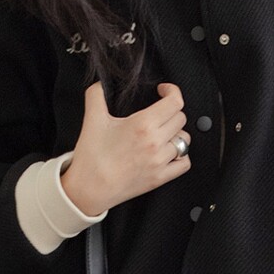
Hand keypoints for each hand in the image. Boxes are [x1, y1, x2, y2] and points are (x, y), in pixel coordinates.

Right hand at [59, 81, 191, 214]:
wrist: (89, 188)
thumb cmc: (92, 156)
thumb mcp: (92, 119)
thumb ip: (96, 95)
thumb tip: (100, 84)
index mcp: (142, 124)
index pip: (174, 102)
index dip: (172, 91)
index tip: (164, 91)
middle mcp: (155, 142)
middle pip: (180, 118)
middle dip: (170, 111)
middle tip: (159, 113)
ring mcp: (160, 161)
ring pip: (184, 140)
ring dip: (176, 133)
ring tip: (163, 133)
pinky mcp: (160, 177)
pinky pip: (184, 163)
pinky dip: (181, 156)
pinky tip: (169, 152)